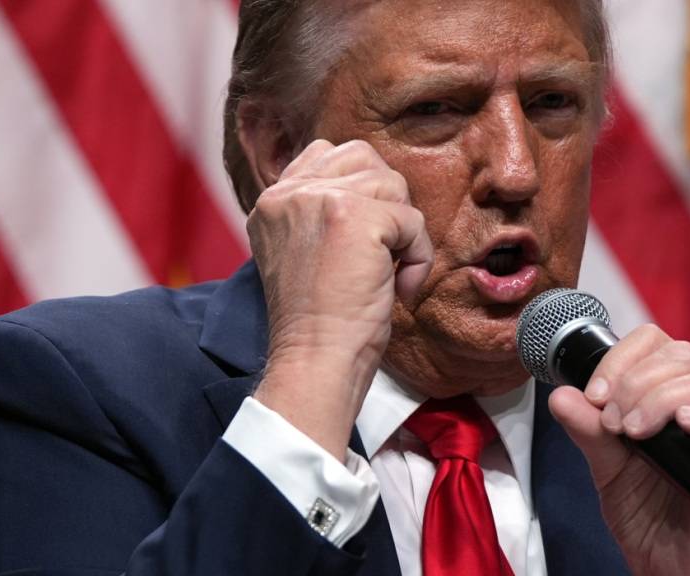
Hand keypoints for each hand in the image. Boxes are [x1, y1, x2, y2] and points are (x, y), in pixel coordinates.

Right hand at [248, 139, 433, 460]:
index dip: (359, 192)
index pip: (328, 154)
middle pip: (365, 160)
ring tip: (385, 274)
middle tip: (375, 257)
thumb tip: (375, 185)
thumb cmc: (319, 322)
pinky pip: (413, 220)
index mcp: (272, 200)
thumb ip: (320, 213)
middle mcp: (289, 192)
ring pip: (393, 186)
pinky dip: (418, 257)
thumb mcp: (303, 253)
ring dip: (403, 233)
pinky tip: (396, 288)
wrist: (315, 361)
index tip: (358, 244)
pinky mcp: (354, 217)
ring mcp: (319, 200)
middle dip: (385, 205)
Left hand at [548, 324, 689, 575]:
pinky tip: (686, 424)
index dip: (620, 359)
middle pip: (680, 355)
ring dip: (662, 398)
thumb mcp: (605, 466)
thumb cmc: (645, 510)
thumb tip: (559, 397)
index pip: (652, 343)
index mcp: (665, 392)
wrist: (668, 562)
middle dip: (637, 381)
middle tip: (612, 421)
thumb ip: (587, 430)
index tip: (595, 395)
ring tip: (634, 432)